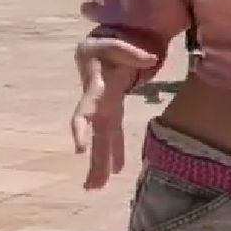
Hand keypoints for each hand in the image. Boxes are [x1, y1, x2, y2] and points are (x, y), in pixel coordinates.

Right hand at [70, 38, 157, 190]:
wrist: (101, 47)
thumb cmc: (107, 44)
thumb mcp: (116, 43)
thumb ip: (131, 51)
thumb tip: (150, 59)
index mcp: (95, 89)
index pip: (85, 112)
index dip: (81, 130)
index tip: (79, 149)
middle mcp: (97, 104)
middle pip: (95, 136)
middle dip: (94, 160)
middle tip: (92, 186)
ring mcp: (104, 110)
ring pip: (102, 140)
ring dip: (100, 163)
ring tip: (95, 187)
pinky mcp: (112, 111)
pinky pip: (112, 135)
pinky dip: (113, 152)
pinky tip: (115, 170)